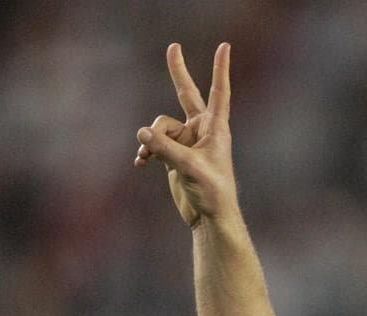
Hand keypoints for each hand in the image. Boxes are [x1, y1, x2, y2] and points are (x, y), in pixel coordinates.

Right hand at [134, 43, 236, 228]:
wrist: (209, 217)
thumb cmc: (212, 193)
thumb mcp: (189, 167)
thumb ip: (165, 148)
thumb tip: (141, 133)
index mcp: (215, 129)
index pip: (219, 93)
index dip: (220, 70)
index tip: (224, 47)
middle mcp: (201, 130)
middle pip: (186, 94)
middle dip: (177, 72)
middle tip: (173, 47)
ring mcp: (186, 141)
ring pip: (159, 126)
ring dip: (151, 140)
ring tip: (147, 157)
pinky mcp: (174, 154)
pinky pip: (153, 143)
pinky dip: (146, 151)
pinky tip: (141, 162)